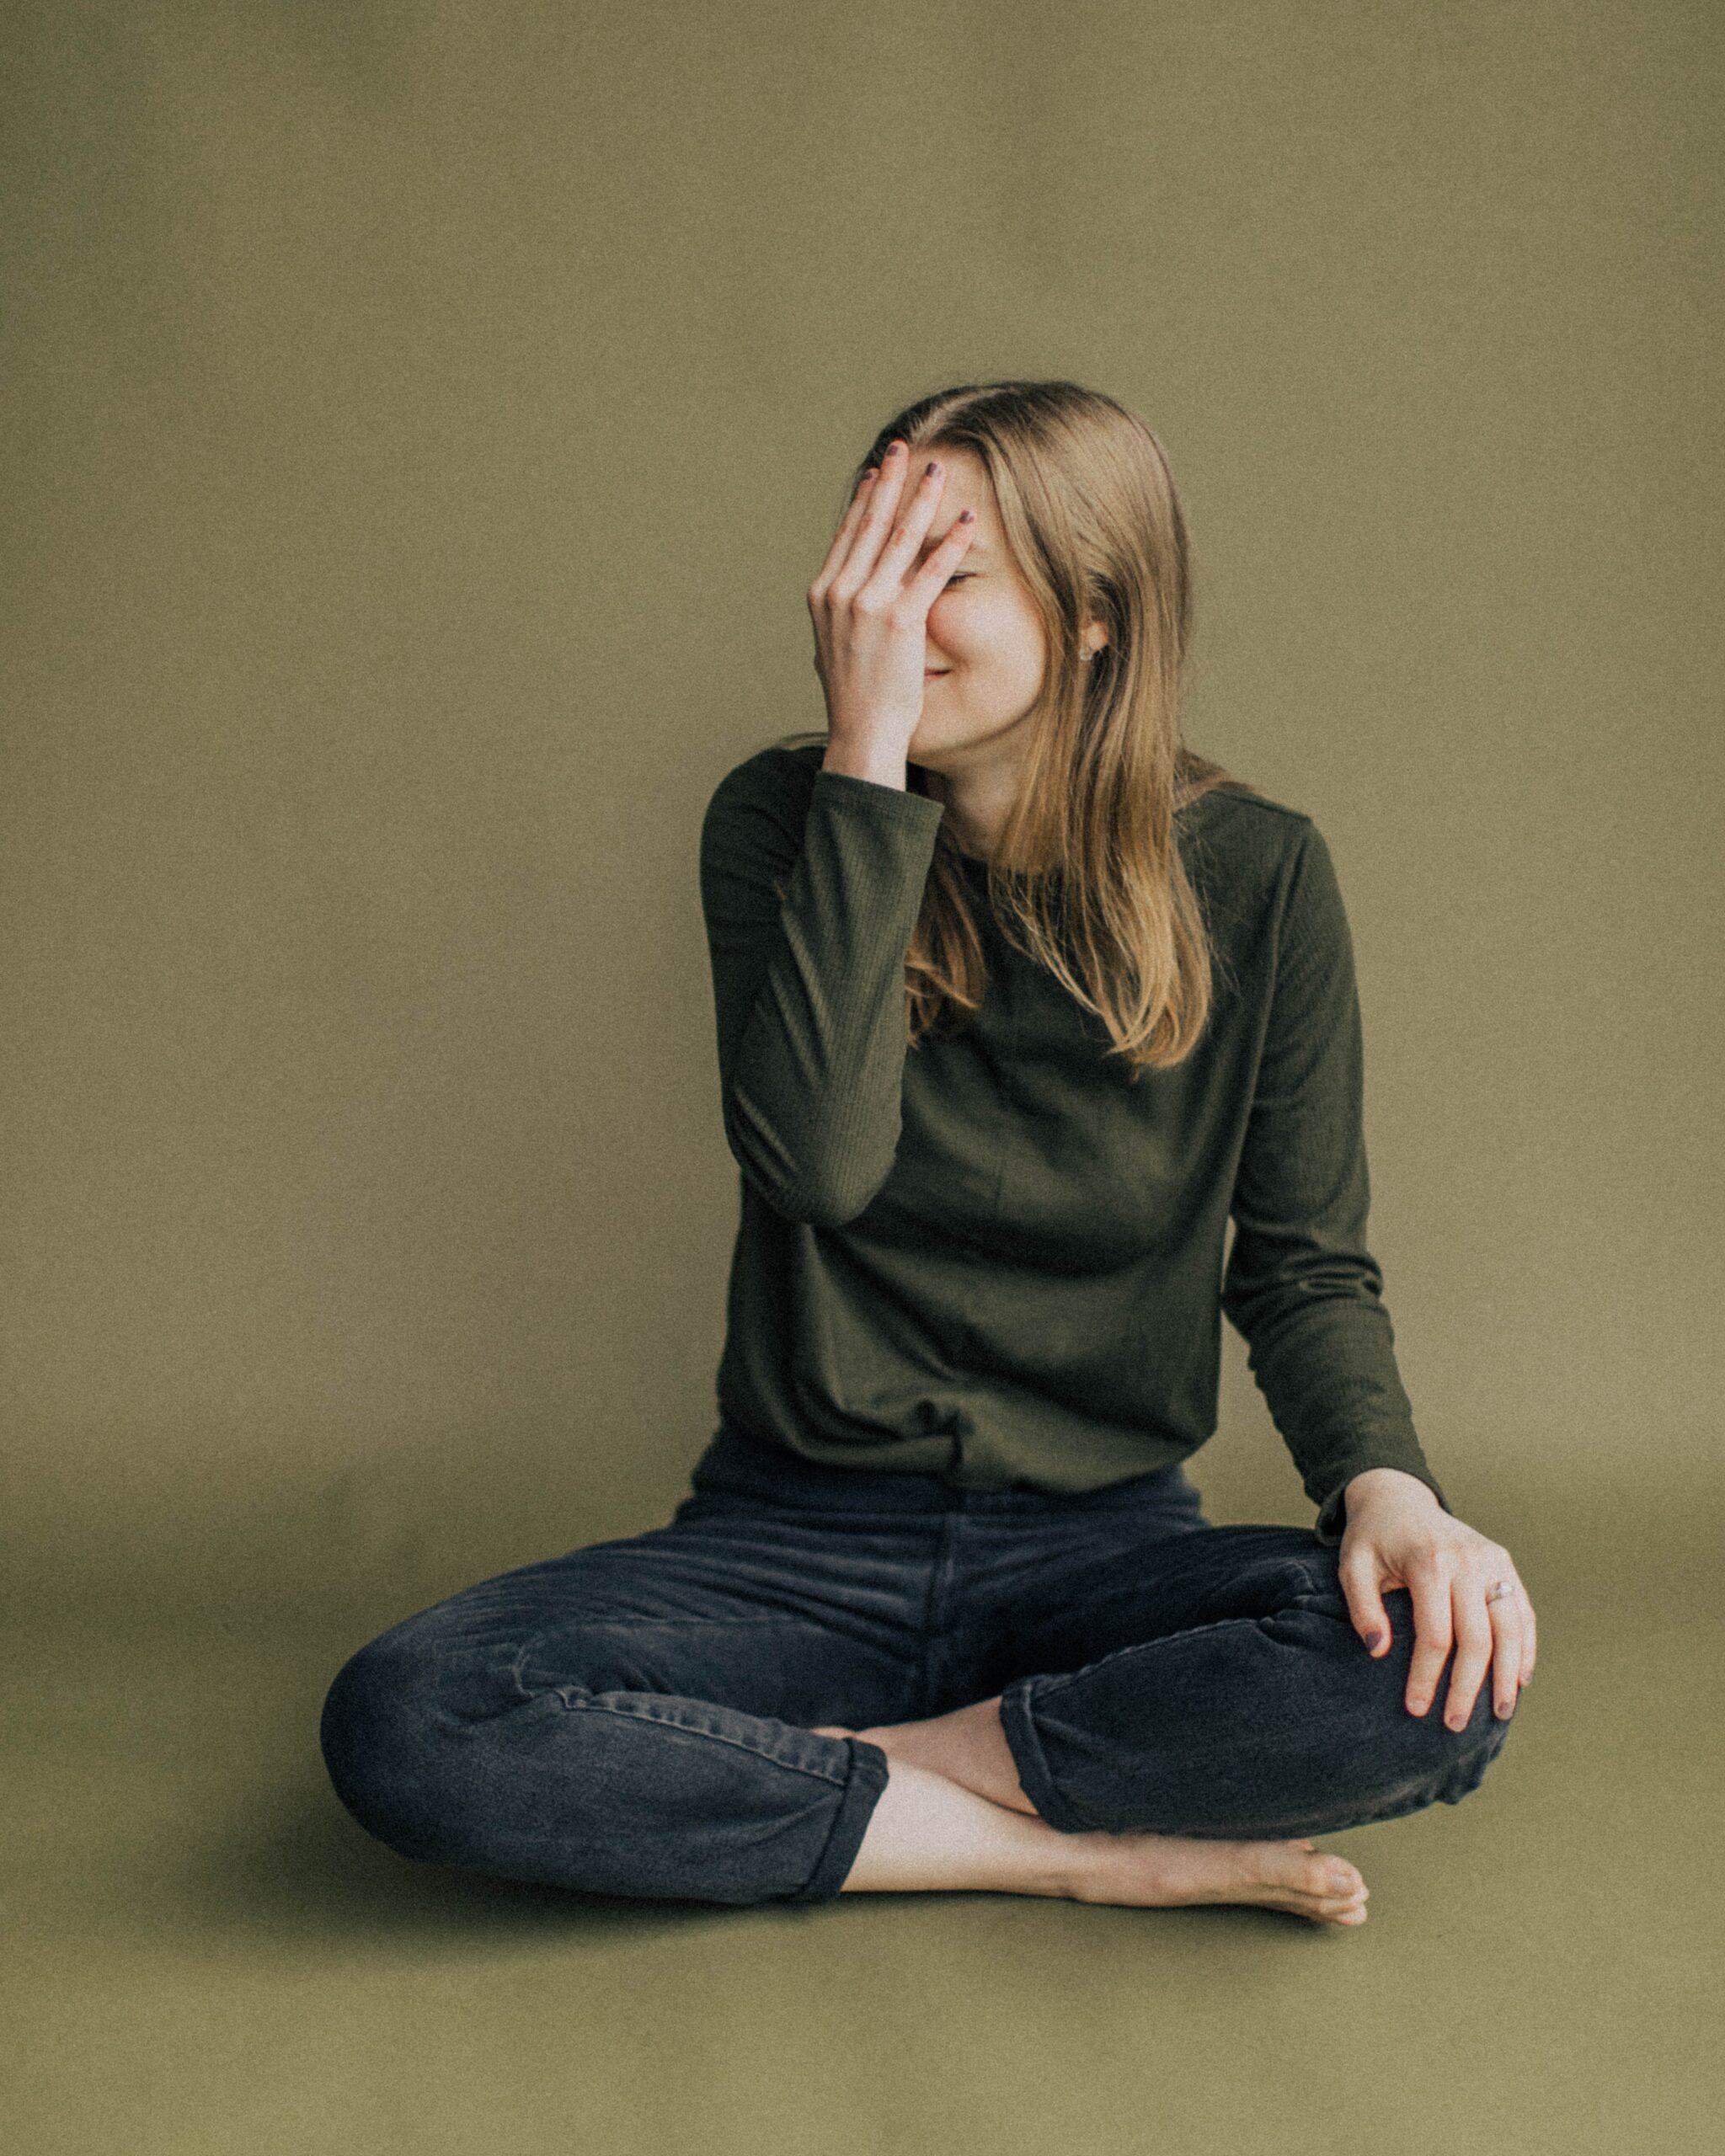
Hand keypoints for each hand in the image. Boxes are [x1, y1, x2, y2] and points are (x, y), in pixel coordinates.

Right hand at [807, 440, 976, 778]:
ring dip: (922, 499)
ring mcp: (868, 604)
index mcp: (824, 594)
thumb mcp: (836, 646)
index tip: (877, 472)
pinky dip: (951, 542)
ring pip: (900, 538)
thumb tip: (850, 597)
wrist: (861, 733)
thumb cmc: (855, 698)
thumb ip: (843, 614)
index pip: (847, 534)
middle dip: (889, 482)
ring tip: (938, 471)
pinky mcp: (900, 621)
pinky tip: (967, 520)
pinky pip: (931, 571)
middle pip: (870, 524)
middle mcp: (841, 592)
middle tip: (903, 448)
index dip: (864, 500)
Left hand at [1336, 1467, 1535, 1728]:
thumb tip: (1378, 1653)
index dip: (1427, 1677)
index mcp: (1428, 1561)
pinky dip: (1525, 1647)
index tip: (1416, 1709)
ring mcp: (1491, 1560)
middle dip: (1468, 1687)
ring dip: (1508, 1674)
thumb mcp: (1353, 1567)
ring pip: (1510, 1627)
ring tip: (1499, 1712)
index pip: (1435, 1635)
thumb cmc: (1372, 1539)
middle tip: (1455, 1724)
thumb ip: (1362, 1608)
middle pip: (1477, 1637)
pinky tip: (1520, 1679)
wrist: (1398, 1497)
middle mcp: (1467, 1560)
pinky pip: (1522, 1610)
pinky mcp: (1504, 1562)